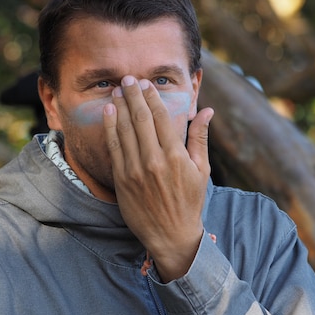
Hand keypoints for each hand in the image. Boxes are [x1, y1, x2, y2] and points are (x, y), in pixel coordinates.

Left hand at [103, 75, 213, 281]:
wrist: (171, 235)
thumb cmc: (189, 201)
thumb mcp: (201, 170)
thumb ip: (200, 138)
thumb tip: (206, 110)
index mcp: (176, 156)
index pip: (161, 118)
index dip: (151, 98)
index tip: (146, 84)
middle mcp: (154, 160)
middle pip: (141, 119)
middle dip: (133, 96)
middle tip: (128, 79)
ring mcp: (135, 170)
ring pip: (125, 130)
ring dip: (120, 107)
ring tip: (118, 91)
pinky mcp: (122, 180)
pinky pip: (114, 147)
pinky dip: (110, 127)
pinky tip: (108, 112)